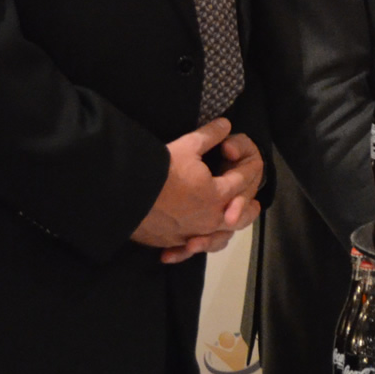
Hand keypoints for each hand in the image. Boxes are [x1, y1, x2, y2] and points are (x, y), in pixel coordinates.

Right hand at [132, 120, 258, 260]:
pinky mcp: (171, 242)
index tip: (245, 160)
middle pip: (239, 216)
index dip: (246, 164)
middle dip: (247, 206)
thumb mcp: (187, 146)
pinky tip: (188, 245)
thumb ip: (210, 136)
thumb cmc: (160, 169)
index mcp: (219, 195)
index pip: (243, 179)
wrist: (123, 194)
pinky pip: (189, 248)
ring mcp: (191, 233)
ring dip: (225, 231)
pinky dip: (191, 247)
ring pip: (218, 237)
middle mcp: (210, 219)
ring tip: (227, 224)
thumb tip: (226, 124)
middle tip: (251, 202)